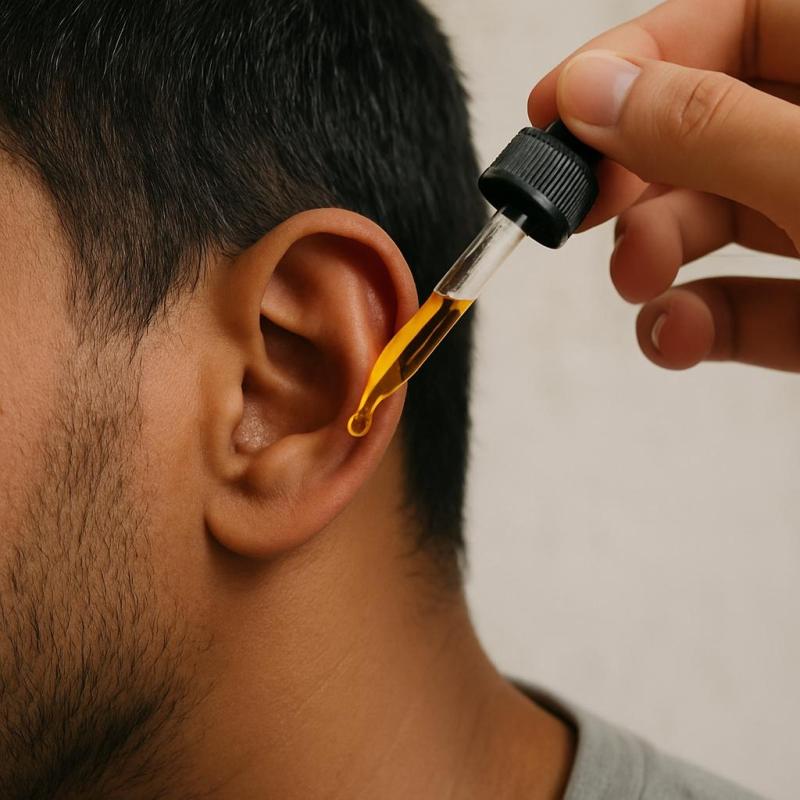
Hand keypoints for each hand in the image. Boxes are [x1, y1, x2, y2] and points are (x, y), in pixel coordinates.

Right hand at [529, 0, 799, 371]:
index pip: (738, 21)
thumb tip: (592, 93)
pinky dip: (695, 322)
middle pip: (711, 129)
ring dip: (653, 253)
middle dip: (634, 174)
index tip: (556, 107)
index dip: (639, 56)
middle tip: (578, 206)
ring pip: (720, 221)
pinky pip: (746, 302)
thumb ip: (707, 130)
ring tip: (634, 280)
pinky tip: (672, 336)